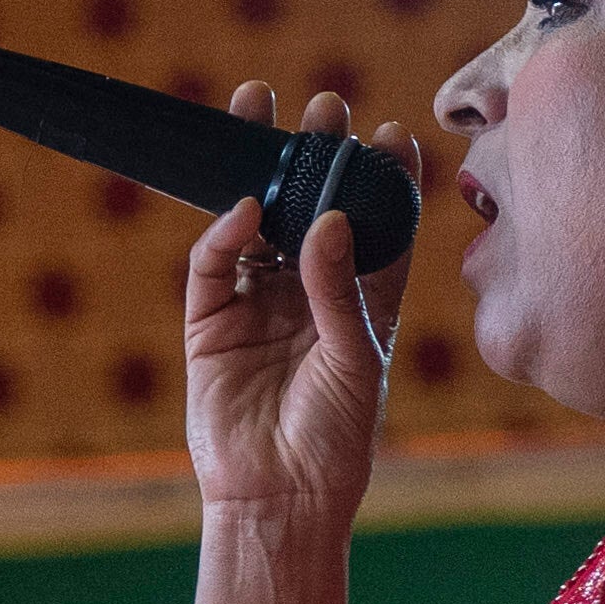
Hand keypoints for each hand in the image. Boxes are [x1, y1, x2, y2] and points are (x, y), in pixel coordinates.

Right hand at [176, 82, 404, 547]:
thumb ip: (339, 287)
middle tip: (324, 106)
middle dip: (315, 154)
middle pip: (310, 206)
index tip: (394, 135)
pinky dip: (224, 231)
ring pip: (257, 219)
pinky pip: (214, 263)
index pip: (378, 223)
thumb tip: (324, 218)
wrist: (281, 497)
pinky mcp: (210, 321)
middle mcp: (309, 290)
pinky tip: (243, 204)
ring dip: (260, 168)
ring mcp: (257, 301)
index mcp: (362, 298)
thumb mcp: (357, 357)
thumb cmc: (337, 436)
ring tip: (263, 109)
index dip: (385, 177)